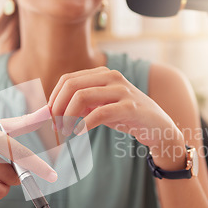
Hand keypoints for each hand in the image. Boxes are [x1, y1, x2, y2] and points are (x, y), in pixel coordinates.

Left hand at [48, 67, 182, 150]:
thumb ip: (80, 105)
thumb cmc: (126, 116)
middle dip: (57, 107)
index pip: (67, 80)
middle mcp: (111, 77)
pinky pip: (99, 113)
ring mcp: (122, 90)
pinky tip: (79, 133)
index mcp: (102, 73)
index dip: (53, 99)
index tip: (49, 118)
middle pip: (71, 85)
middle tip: (55, 126)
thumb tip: (50, 111)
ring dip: (67, 117)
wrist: (158, 127)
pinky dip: (84, 125)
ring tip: (65, 132)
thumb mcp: (100, 106)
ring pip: (82, 96)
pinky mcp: (130, 108)